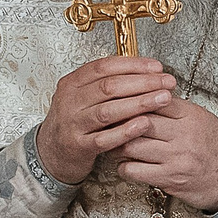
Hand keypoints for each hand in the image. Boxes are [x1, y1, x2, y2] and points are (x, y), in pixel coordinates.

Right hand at [38, 56, 179, 185]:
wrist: (50, 152)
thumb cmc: (74, 122)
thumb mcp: (83, 96)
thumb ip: (106, 84)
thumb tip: (145, 71)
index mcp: (72, 83)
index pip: (104, 67)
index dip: (133, 65)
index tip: (157, 67)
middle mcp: (70, 101)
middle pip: (109, 87)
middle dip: (143, 83)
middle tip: (167, 82)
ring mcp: (73, 124)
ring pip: (108, 111)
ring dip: (139, 103)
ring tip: (163, 99)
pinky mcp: (78, 146)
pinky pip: (104, 138)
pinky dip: (126, 131)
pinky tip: (144, 124)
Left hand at [118, 94, 217, 212]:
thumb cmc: (216, 148)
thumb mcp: (201, 119)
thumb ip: (176, 108)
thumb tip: (148, 95)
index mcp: (190, 116)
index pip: (155, 99)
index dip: (134, 99)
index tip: (122, 101)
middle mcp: (183, 135)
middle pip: (139, 121)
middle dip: (120, 121)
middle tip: (110, 122)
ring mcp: (175, 158)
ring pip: (132, 145)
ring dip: (118, 144)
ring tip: (115, 143)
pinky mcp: (169, 178)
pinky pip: (134, 170)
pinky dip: (123, 166)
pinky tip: (125, 163)